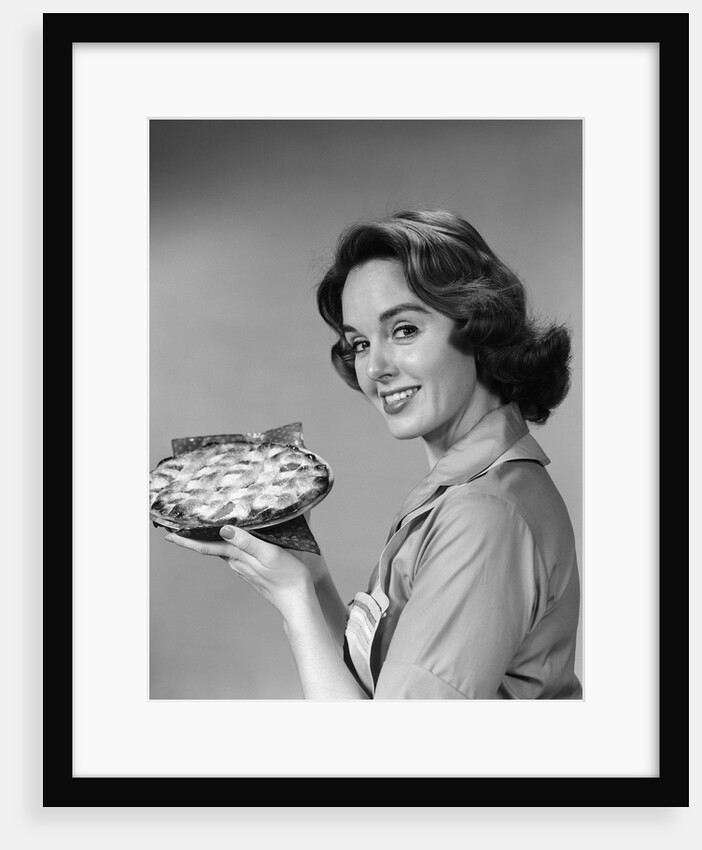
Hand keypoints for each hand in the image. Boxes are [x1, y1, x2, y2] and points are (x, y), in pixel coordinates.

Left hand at [164, 526, 314, 614]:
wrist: (297, 600)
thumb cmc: (288, 576)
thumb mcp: (270, 554)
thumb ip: (247, 542)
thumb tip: (224, 531)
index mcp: (237, 557)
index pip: (205, 546)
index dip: (186, 540)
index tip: (169, 534)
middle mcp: (236, 563)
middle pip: (209, 547)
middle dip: (194, 537)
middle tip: (179, 526)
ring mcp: (243, 568)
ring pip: (221, 550)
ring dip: (210, 539)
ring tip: (202, 527)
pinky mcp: (252, 569)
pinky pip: (234, 554)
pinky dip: (227, 544)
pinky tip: (231, 538)